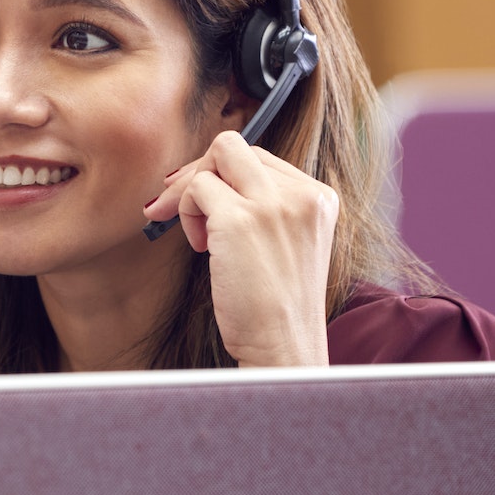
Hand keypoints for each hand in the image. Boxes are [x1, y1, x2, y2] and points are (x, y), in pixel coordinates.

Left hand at [143, 130, 337, 366]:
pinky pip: (198, 187)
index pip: (261, 160)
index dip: (227, 177)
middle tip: (175, 205)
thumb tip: (210, 177)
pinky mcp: (240, 220)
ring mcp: (273, 204)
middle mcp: (301, 194)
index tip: (208, 206)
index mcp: (319, 198)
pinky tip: (201, 248)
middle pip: (237, 148)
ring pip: (216, 157)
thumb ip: (266, 208)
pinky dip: (186, 211)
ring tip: (199, 238)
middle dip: (200, 172)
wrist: (283, 347)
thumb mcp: (287, 245)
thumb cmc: (276, 307)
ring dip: (191, 193)